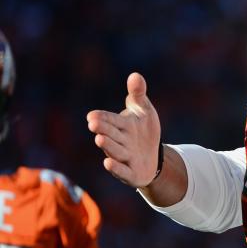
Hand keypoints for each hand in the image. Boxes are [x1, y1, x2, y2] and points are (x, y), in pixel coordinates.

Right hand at [87, 72, 161, 187]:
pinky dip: (116, 168)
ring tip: (100, 139)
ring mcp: (124, 157)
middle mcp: (120, 141)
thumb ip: (138, 95)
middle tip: (94, 123)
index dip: (103, 117)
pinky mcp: (131, 173)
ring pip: (115, 151)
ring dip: (108, 146)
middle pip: (111, 134)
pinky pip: (123, 171)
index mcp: (121, 125)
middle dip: (103, 129)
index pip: (111, 119)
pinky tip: (107, 163)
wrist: (153, 157)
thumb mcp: (144, 111)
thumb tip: (136, 75)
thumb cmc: (144, 131)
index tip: (92, 115)